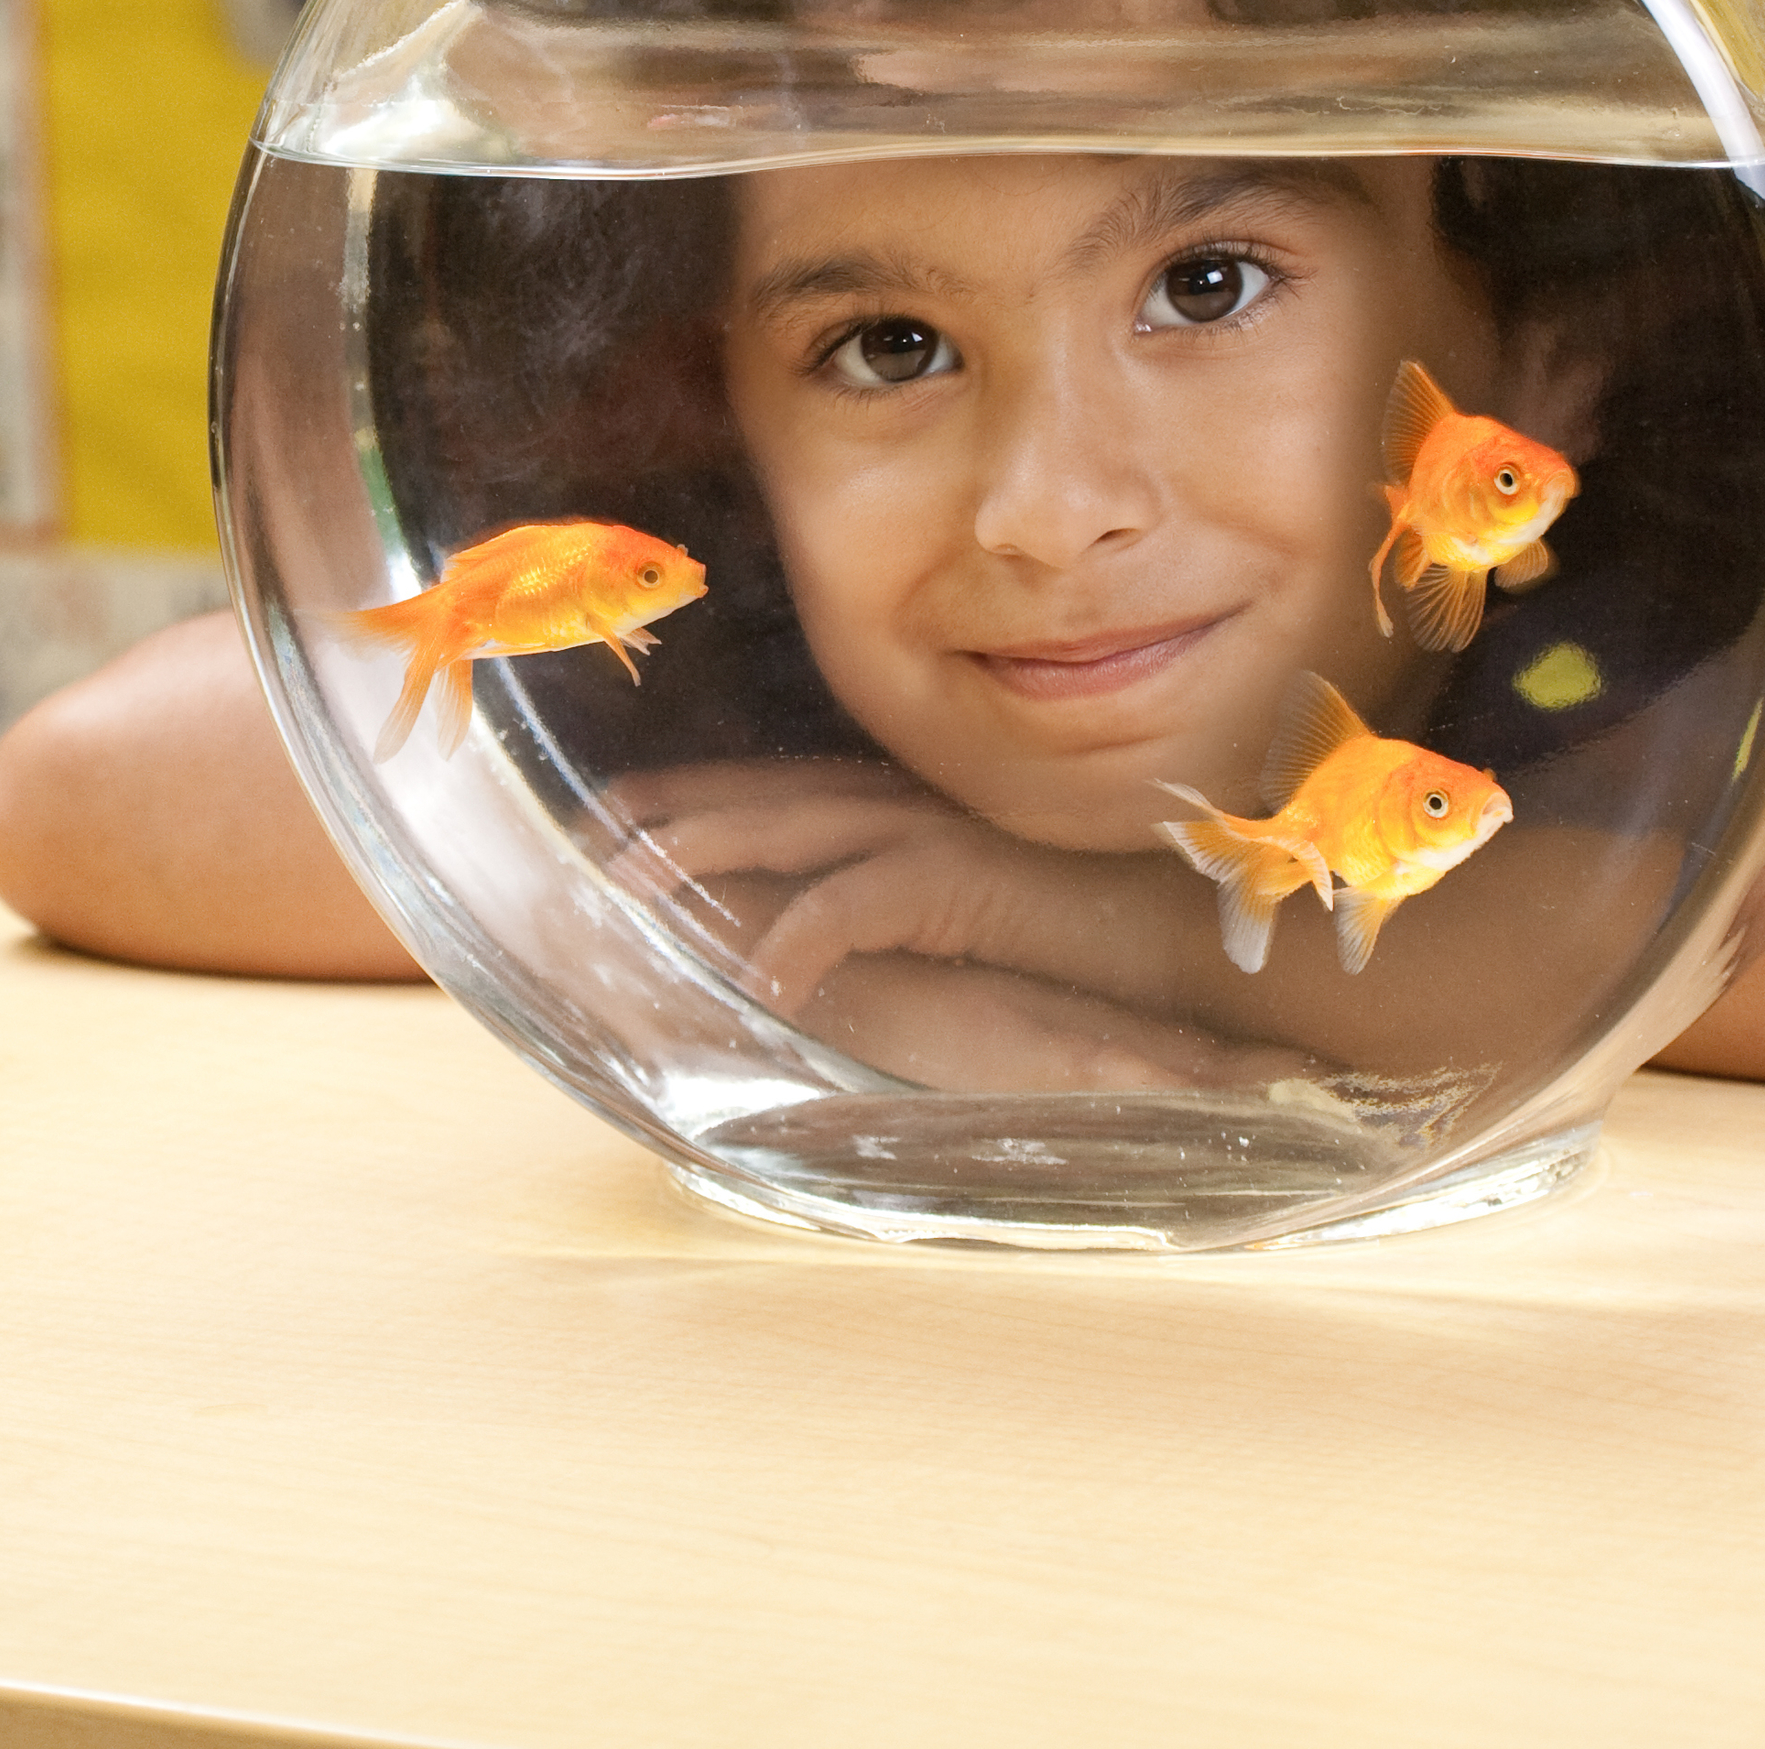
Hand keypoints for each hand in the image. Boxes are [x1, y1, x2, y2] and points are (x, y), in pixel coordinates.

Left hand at [613, 760, 1283, 1088]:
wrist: (1187, 936)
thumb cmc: (1080, 928)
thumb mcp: (961, 908)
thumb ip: (893, 906)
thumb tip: (811, 941)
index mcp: (897, 805)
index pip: (764, 787)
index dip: (678, 796)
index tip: (599, 818)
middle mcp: (904, 803)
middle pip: (755, 794)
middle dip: (660, 813)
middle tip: (577, 843)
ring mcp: (932, 833)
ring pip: (787, 828)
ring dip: (699, 853)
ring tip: (623, 889)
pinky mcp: (965, 880)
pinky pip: (862, 903)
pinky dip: (805, 936)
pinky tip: (760, 977)